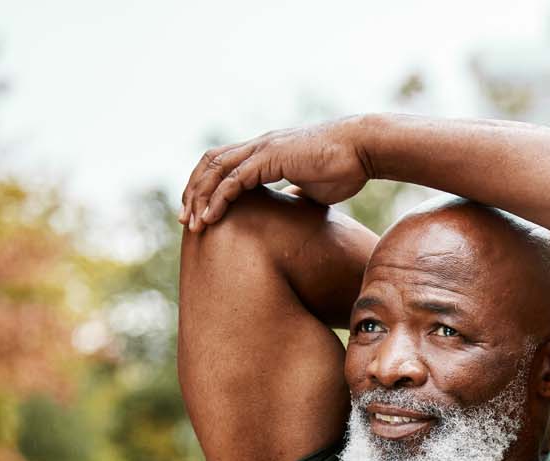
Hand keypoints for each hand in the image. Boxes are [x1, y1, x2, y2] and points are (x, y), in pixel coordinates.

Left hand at [180, 118, 370, 231]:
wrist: (363, 150)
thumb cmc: (345, 167)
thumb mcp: (314, 187)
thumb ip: (296, 193)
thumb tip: (291, 206)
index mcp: (265, 152)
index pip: (222, 165)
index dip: (207, 187)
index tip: (201, 213)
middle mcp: (257, 146)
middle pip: (209, 164)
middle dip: (193, 192)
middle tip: (186, 221)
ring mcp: (261, 150)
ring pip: (215, 170)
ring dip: (199, 197)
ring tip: (193, 223)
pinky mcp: (270, 158)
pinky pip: (233, 180)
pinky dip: (218, 199)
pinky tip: (211, 217)